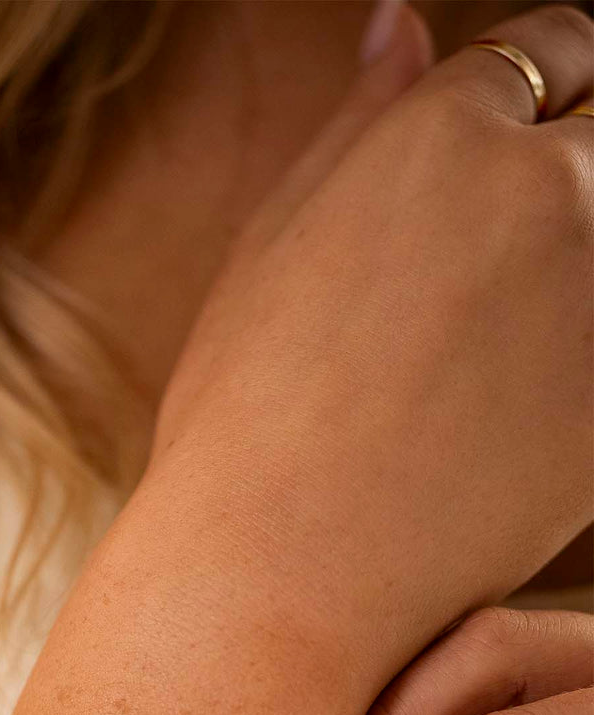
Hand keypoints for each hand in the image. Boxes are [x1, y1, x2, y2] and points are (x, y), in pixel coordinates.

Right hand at [149, 4, 592, 670]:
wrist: (281, 569)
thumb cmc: (245, 416)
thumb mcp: (269, 251)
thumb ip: (354, 127)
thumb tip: (400, 27)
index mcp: (448, 139)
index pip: (554, 49)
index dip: (542, 85)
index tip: (526, 130)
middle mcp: (553, 196)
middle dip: (586, 149)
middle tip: (528, 226)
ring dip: (587, 245)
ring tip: (519, 314)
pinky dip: (587, 343)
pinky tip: (521, 391)